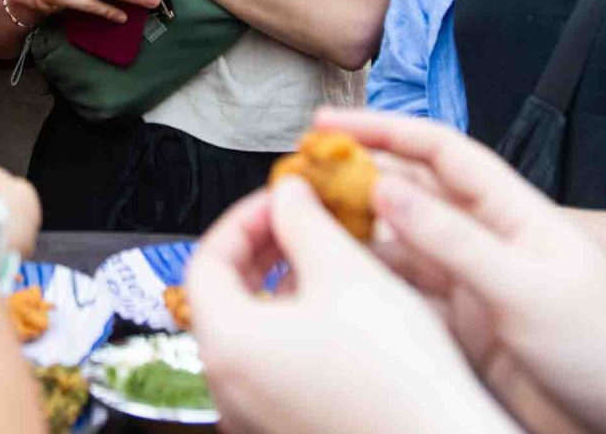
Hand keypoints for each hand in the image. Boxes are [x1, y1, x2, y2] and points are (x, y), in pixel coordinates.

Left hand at [187, 176, 519, 433]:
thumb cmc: (398, 373)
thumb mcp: (346, 271)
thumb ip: (303, 220)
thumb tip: (287, 193)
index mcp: (227, 343)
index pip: (207, 259)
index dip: (245, 217)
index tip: (281, 198)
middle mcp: (227, 386)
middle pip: (223, 296)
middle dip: (263, 248)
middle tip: (300, 220)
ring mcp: (253, 413)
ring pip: (250, 331)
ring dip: (279, 286)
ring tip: (326, 261)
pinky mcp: (284, 425)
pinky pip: (273, 365)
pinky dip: (293, 328)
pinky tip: (338, 312)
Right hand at [316, 109, 605, 433]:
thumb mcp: (528, 291)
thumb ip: (454, 241)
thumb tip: (389, 190)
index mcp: (514, 214)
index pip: (439, 152)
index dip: (383, 130)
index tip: (329, 123)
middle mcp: (489, 243)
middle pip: (411, 193)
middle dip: (354, 178)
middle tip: (296, 177)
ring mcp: (474, 287)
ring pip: (400, 246)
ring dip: (354, 232)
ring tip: (300, 227)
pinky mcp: (465, 330)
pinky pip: (405, 295)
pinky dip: (369, 284)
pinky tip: (338, 281)